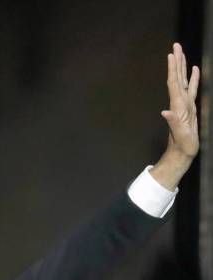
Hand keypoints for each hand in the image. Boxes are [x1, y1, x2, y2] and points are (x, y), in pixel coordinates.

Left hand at [150, 43, 198, 190]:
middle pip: (177, 78)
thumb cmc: (182, 147)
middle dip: (176, 62)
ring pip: (184, 81)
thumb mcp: (180, 135)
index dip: (173, 69)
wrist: (182, 154)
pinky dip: (193, 78)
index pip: (175, 83)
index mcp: (178, 106)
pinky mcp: (190, 108)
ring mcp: (185, 105)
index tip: (172, 54)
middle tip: (176, 46)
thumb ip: (173, 123)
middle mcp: (180, 103)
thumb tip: (165, 112)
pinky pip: (192, 89)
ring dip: (182, 66)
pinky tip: (194, 70)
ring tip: (181, 53)